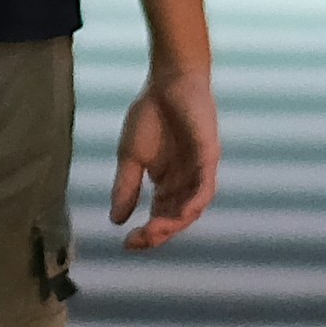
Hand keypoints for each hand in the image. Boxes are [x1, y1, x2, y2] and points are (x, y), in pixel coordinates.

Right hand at [109, 65, 218, 249]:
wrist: (168, 82)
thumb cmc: (151, 115)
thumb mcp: (130, 156)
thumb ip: (125, 187)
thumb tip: (116, 220)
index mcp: (167, 184)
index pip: (159, 218)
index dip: (146, 235)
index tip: (126, 244)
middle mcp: (185, 183)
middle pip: (176, 218)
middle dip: (158, 233)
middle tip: (139, 240)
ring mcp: (199, 172)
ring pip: (192, 208)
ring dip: (175, 223)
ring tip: (154, 231)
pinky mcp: (209, 158)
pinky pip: (206, 187)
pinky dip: (195, 202)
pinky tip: (183, 213)